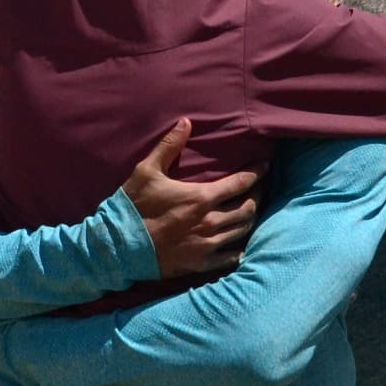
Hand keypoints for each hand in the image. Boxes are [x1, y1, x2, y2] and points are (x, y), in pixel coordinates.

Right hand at [120, 118, 259, 278]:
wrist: (119, 245)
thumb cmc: (133, 205)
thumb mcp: (147, 170)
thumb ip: (169, 146)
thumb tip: (186, 122)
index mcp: (201, 197)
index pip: (241, 183)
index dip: (257, 172)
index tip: (266, 165)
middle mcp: (210, 221)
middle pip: (248, 207)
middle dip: (258, 194)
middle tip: (260, 187)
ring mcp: (207, 245)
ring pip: (243, 230)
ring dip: (250, 218)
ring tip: (252, 209)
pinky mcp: (201, 264)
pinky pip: (231, 257)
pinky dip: (240, 248)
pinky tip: (241, 243)